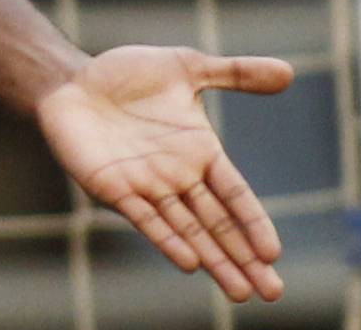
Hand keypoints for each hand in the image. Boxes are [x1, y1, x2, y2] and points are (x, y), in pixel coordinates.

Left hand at [36, 44, 293, 301]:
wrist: (71, 80)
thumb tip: (289, 72)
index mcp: (200, 152)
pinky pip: (145, 217)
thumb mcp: (186, 67)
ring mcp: (146, 185)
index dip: (254, 222)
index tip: (275, 253)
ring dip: (213, 261)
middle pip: (218, 224)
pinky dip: (167, 239)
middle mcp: (177, 177)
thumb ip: (234, 73)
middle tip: (272, 293)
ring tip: (239, 291)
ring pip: (187, 230)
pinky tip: (189, 262)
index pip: (235, 195)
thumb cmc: (127, 75)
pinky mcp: (112, 187)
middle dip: (244, 258)